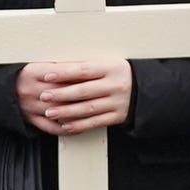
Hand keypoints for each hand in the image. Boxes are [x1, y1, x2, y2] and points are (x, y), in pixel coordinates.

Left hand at [17, 59, 134, 134]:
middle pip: (84, 91)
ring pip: (88, 108)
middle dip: (61, 94)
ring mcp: (117, 102)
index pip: (83, 70)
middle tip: (44, 96)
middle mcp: (115, 85)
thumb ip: (85, 67)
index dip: (64, 73)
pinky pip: (96, 122)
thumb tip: (57, 68)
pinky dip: (79, 125)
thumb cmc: (118, 74)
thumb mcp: (107, 65)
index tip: (47, 75)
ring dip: (66, 111)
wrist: (145, 90)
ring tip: (49, 113)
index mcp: (111, 68)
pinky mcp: (117, 116)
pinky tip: (65, 125)